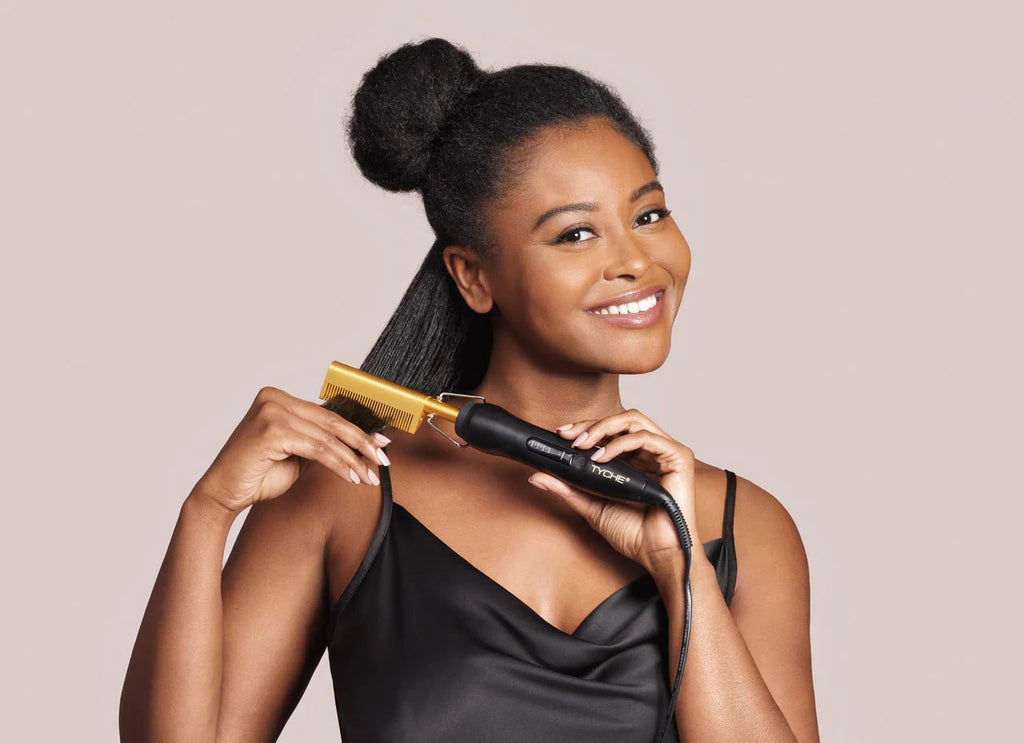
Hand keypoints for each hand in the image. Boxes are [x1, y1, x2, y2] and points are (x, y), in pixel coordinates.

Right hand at [191, 386, 391, 513]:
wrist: (223, 493)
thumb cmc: (257, 475)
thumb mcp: (297, 455)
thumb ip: (320, 444)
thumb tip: (357, 444)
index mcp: (279, 398)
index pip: (327, 414)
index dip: (357, 429)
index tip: (380, 443)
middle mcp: (274, 399)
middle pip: (331, 421)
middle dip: (361, 442)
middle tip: (382, 459)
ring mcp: (272, 412)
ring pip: (327, 437)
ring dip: (352, 459)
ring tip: (368, 476)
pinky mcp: (272, 430)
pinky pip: (317, 449)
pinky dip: (338, 464)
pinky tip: (351, 477)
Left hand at [527, 409, 700, 572]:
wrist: (656, 555)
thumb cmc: (633, 533)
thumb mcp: (592, 506)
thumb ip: (568, 488)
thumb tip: (537, 476)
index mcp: (636, 460)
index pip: (611, 431)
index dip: (586, 427)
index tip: (562, 434)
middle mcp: (652, 452)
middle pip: (621, 420)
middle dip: (591, 424)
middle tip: (569, 437)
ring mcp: (666, 452)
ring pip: (633, 421)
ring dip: (603, 428)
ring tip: (584, 445)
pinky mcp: (678, 457)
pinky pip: (646, 438)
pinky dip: (620, 444)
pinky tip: (602, 457)